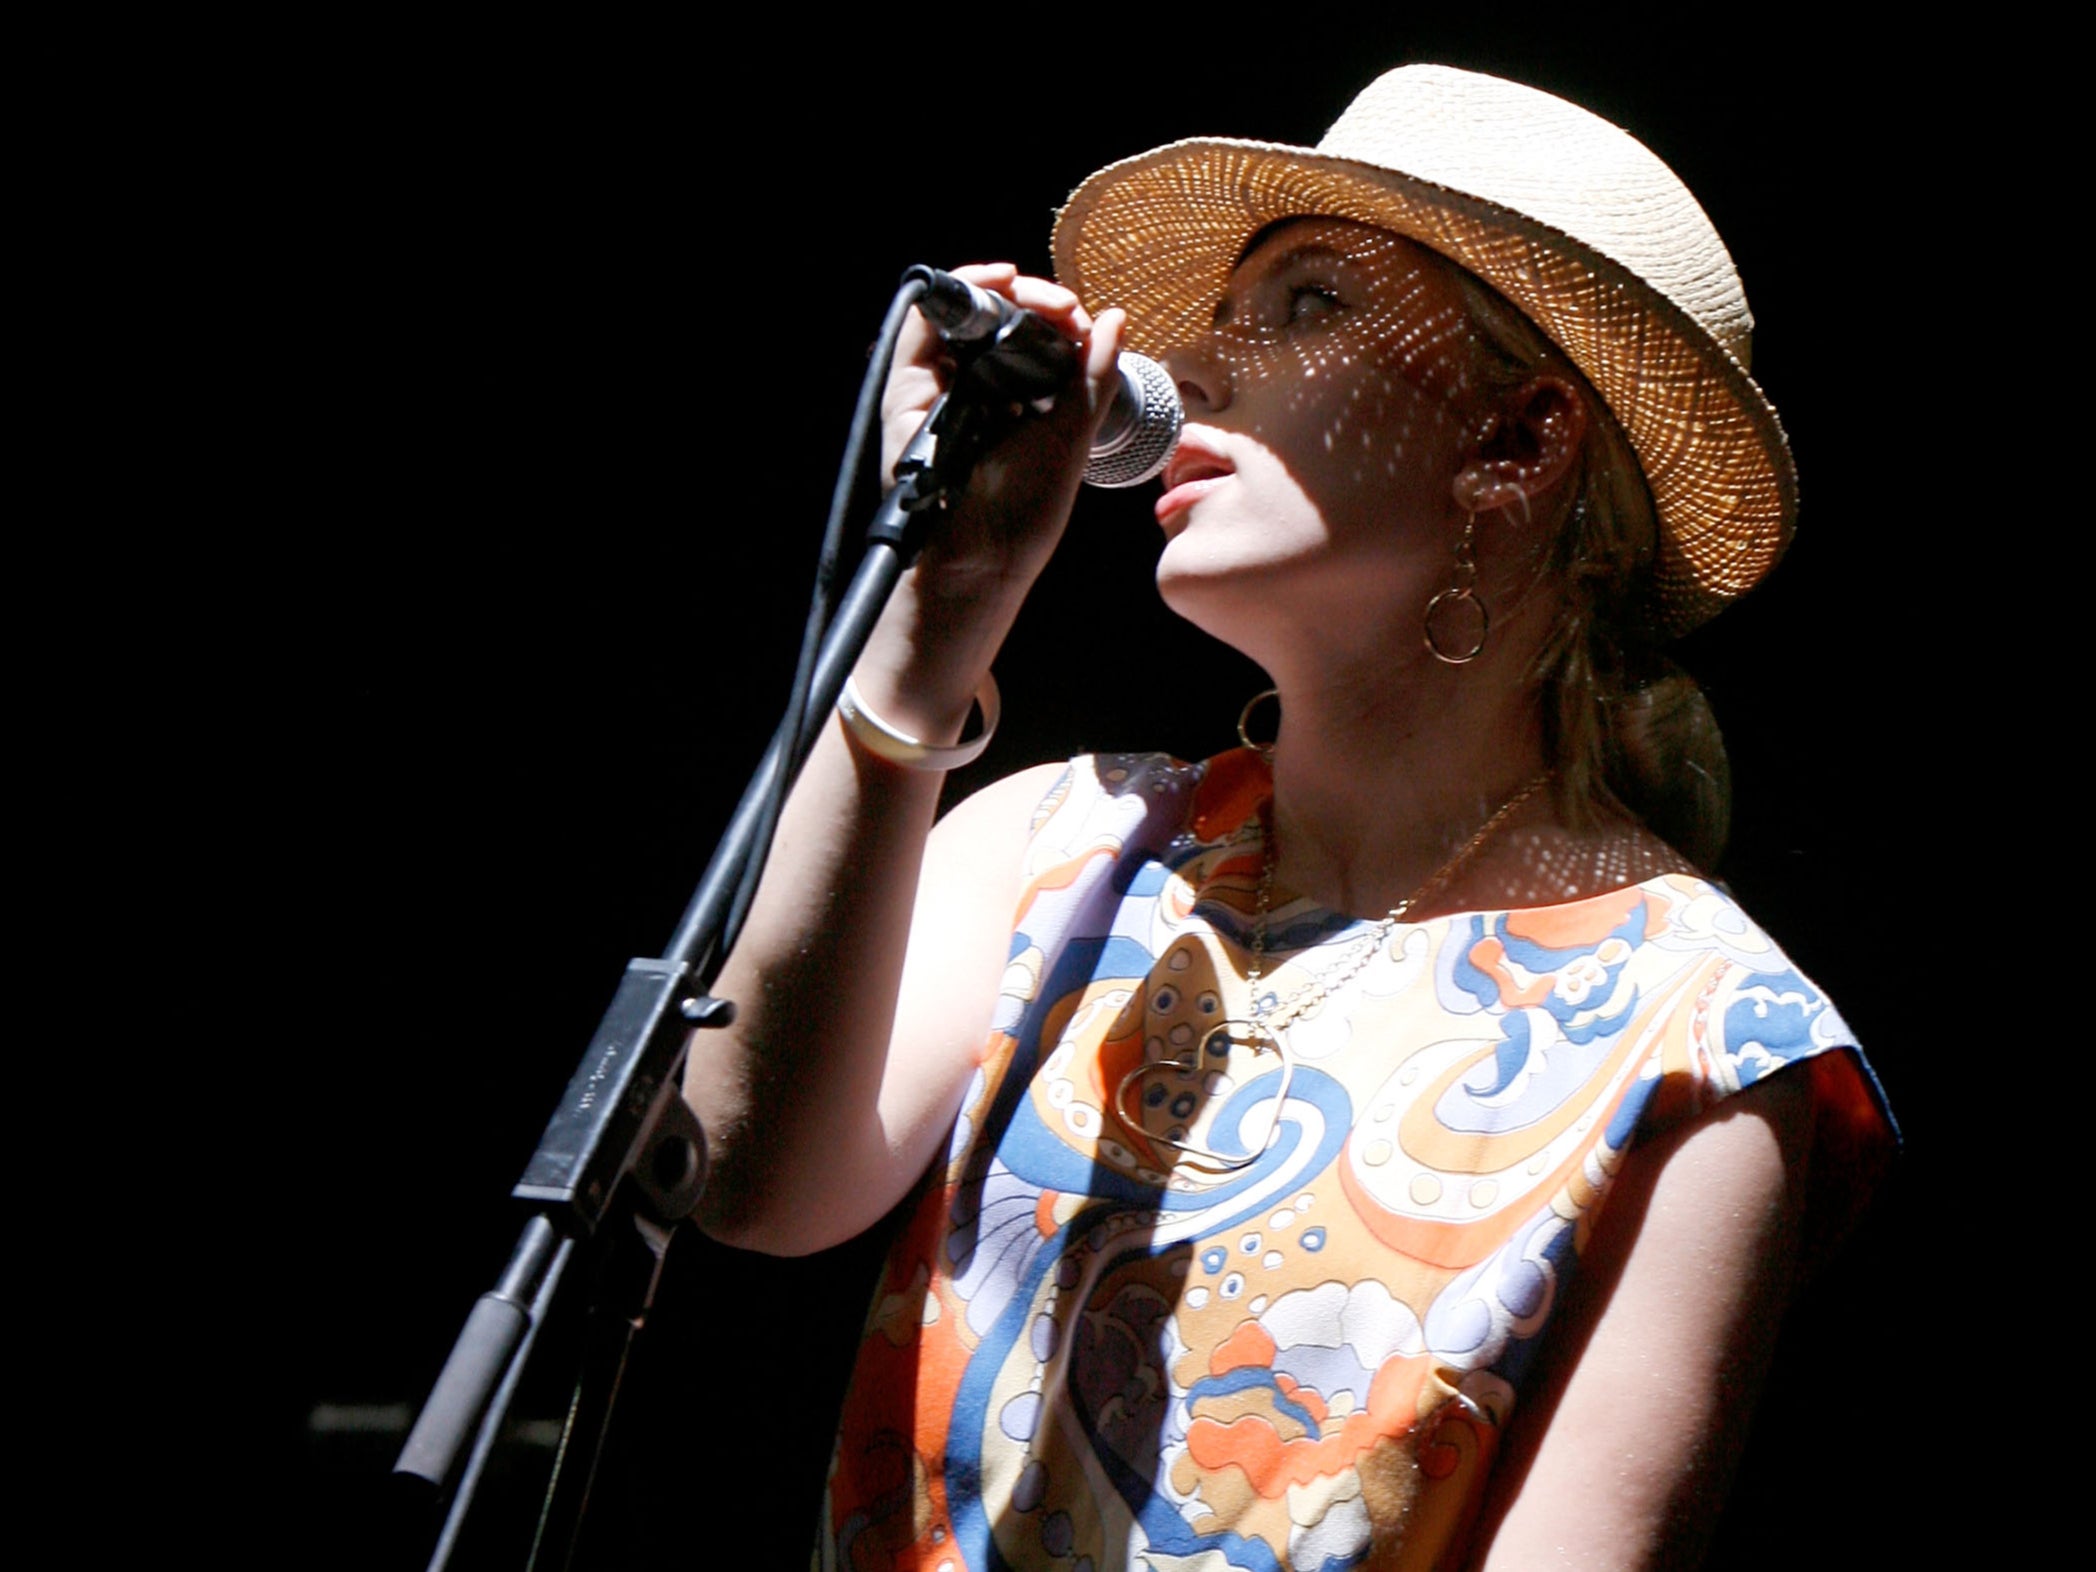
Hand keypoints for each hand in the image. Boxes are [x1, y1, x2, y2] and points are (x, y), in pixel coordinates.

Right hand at [882, 264, 1126, 594]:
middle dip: (1037, 302)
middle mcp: (975, 392)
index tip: (1082, 322)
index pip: (1032, 341)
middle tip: (1065, 309)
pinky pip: (923, 321)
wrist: (976, 561)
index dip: (1057, 320)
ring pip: (963, 313)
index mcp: (1016, 405)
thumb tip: (1114, 319)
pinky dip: (957, 289)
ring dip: (1004, 288)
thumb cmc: (1021, 517)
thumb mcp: (1071, 440)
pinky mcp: (908, 388)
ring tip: (1039, 295)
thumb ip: (1093, 380)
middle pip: (999, 320)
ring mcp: (939, 388)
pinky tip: (997, 279)